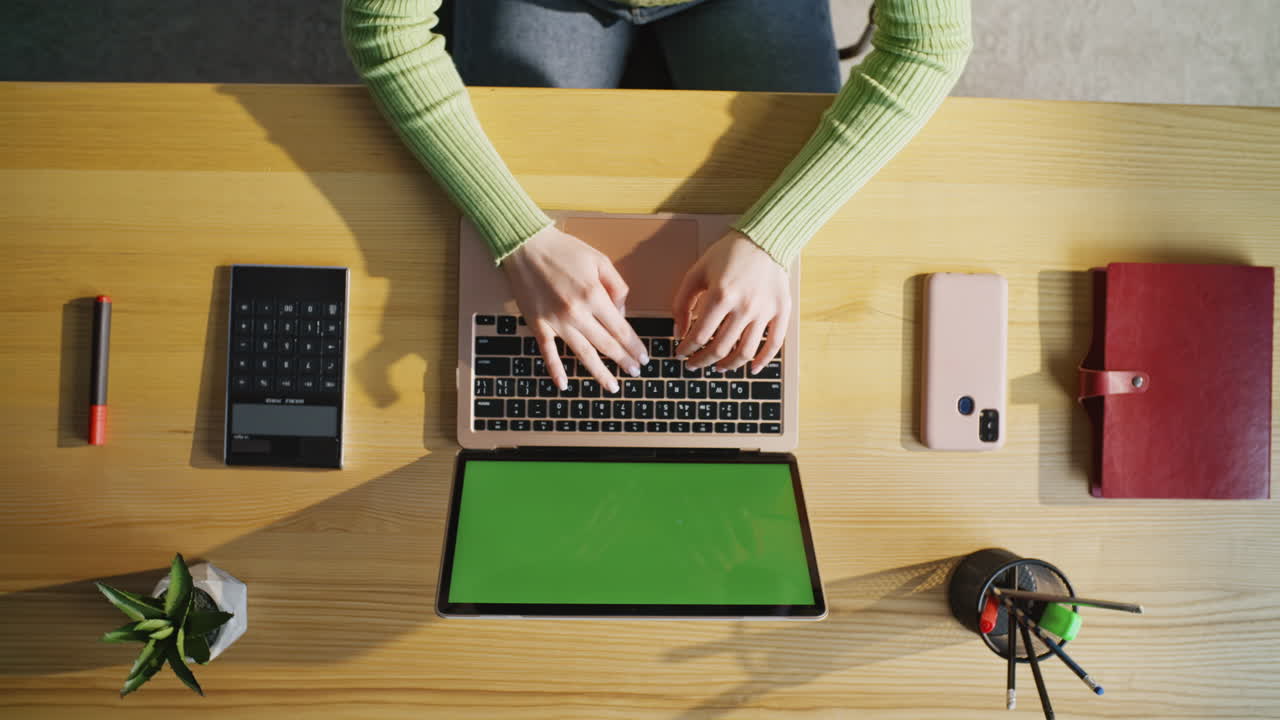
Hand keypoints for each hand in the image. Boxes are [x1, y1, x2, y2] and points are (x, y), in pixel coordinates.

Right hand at [502, 225, 647, 392]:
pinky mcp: (537, 325)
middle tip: (634, 372)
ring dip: (599, 373)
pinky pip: (548, 352)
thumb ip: (617, 287)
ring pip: (582, 354)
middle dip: (623, 361)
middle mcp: (577, 313)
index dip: (633, 346)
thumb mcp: (600, 261)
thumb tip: (621, 314)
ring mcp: (556, 321)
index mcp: (594, 296)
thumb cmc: (564, 250)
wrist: (525, 246)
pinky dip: (555, 370)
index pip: (620, 329)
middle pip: (606, 345)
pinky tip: (563, 385)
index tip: (642, 358)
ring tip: (612, 386)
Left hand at [673, 231, 788, 374]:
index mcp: (721, 295)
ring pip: (745, 352)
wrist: (763, 239)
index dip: (686, 349)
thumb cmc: (728, 254)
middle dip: (702, 361)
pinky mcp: (781, 312)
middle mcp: (744, 306)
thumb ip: (682, 303)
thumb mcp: (697, 272)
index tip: (680, 353)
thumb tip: (678, 332)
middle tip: (693, 364)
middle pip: (720, 348)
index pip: (699, 335)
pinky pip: (774, 344)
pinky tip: (752, 369)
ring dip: (728, 365)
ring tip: (717, 367)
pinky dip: (763, 361)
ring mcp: (765, 311)